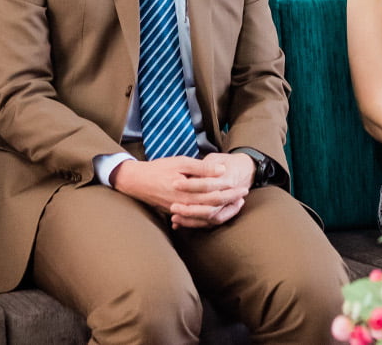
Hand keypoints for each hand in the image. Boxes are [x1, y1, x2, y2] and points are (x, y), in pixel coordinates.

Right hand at [113, 155, 249, 227]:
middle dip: (230, 201)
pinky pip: (196, 219)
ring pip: (206, 216)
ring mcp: (181, 211)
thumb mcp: (181, 162)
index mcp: (188, 192)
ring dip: (222, 210)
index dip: (230, 191)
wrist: (137, 182)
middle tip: (244, 195)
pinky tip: (217, 212)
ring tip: (234, 204)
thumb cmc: (159, 169)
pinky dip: (209, 216)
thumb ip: (202, 168)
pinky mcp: (176, 213)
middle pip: (213, 207)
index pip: (215, 195)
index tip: (243, 187)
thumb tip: (222, 170)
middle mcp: (186, 205)